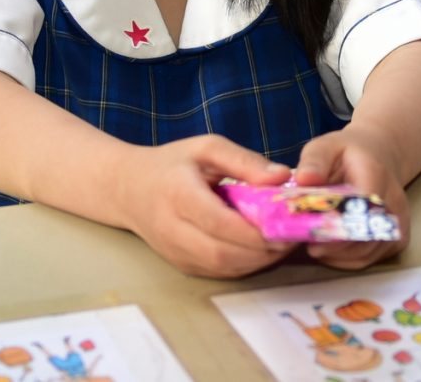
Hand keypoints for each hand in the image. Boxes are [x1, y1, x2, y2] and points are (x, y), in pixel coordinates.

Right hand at [114, 136, 293, 278]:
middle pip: (222, 252)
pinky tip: (263, 249)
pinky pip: (218, 272)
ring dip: (258, 261)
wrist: (128, 189)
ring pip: (222, 268)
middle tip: (292, 236)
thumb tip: (283, 177)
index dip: (254, 229)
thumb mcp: (207, 148)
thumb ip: (244, 161)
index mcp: (177, 194)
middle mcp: (172, 228)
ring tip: (283, 242)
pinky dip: (245, 265)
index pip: (218, 222)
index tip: (285, 223)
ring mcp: (175, 252)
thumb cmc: (172, 164)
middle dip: (262, 251)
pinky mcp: (182, 265)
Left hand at [293, 125, 411, 269]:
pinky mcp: (398, 238)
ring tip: (316, 246)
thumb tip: (304, 179)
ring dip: (339, 255)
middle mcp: (394, 200)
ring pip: (368, 252)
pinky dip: (349, 260)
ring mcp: (399, 222)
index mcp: (376, 174)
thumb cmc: (346, 154)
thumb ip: (315, 160)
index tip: (312, 232)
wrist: (380, 157)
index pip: (361, 206)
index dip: (337, 223)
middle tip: (309, 245)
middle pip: (366, 235)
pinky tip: (332, 250)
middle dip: (334, 245)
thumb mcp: (326, 146)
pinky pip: (372, 258)